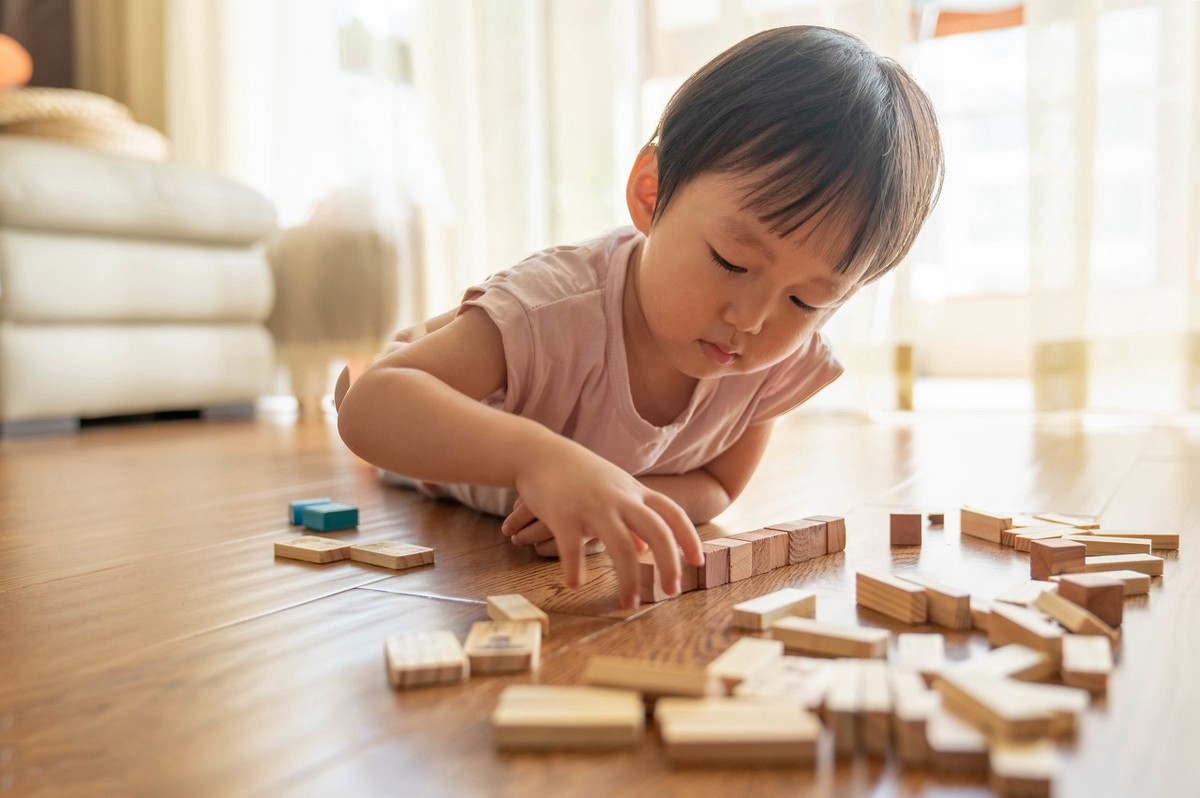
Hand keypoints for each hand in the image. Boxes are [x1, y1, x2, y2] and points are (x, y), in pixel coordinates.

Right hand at [512, 439, 703, 609]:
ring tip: (629, 604)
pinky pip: (573, 548)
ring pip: (621, 545)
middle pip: (657, 531)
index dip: (688, 537)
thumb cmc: (580, 475)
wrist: (540, 453)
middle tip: (672, 591)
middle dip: (669, 562)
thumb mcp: (613, 490)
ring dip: (628, 579)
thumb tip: (644, 549)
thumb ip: (631, 517)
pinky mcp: (564, 515)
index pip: (672, 513)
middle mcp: (620, 499)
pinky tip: (575, 585)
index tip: (698, 562)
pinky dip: (576, 569)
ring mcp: (593, 506)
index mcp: (634, 492)